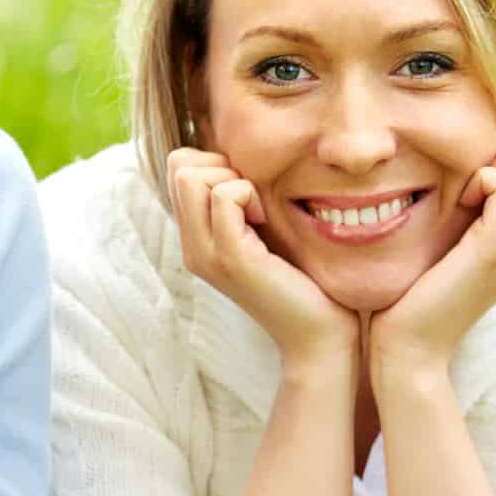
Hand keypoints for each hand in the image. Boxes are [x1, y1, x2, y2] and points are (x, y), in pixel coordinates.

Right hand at [168, 148, 356, 364]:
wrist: (318, 336)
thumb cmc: (304, 280)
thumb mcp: (266, 233)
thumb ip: (246, 203)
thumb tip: (242, 159)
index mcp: (196, 239)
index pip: (177, 167)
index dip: (214, 162)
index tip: (249, 193)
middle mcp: (191, 247)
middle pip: (178, 165)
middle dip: (220, 164)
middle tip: (254, 199)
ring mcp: (205, 253)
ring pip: (190, 176)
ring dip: (234, 180)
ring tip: (259, 212)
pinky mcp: (229, 258)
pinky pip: (223, 197)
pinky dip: (248, 194)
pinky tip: (265, 220)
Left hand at [367, 145, 495, 382]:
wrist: (411, 347)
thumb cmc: (421, 293)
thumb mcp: (459, 243)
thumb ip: (477, 213)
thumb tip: (478, 169)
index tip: (479, 186)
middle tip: (476, 186)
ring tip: (468, 197)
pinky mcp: (493, 250)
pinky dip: (482, 179)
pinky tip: (457, 205)